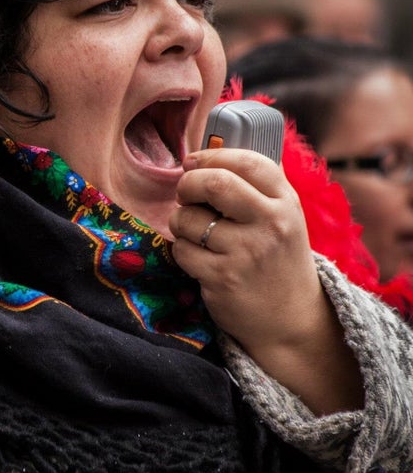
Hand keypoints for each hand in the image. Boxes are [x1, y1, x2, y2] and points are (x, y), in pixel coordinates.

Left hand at [169, 148, 362, 413]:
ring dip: (181, 222)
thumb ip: (253, 187)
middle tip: (185, 194)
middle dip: (187, 184)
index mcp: (286, 202)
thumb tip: (205, 153)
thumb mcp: (281, 218)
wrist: (291, 319)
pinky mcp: (222, 278)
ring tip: (195, 233)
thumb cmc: (277, 259)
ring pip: (188, 218)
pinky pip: (181, 249)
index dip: (212, 155)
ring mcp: (247, 252)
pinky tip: (198, 258)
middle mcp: (270, 224)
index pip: (247, 162)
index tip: (192, 161)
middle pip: (213, 183)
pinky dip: (181, 250)